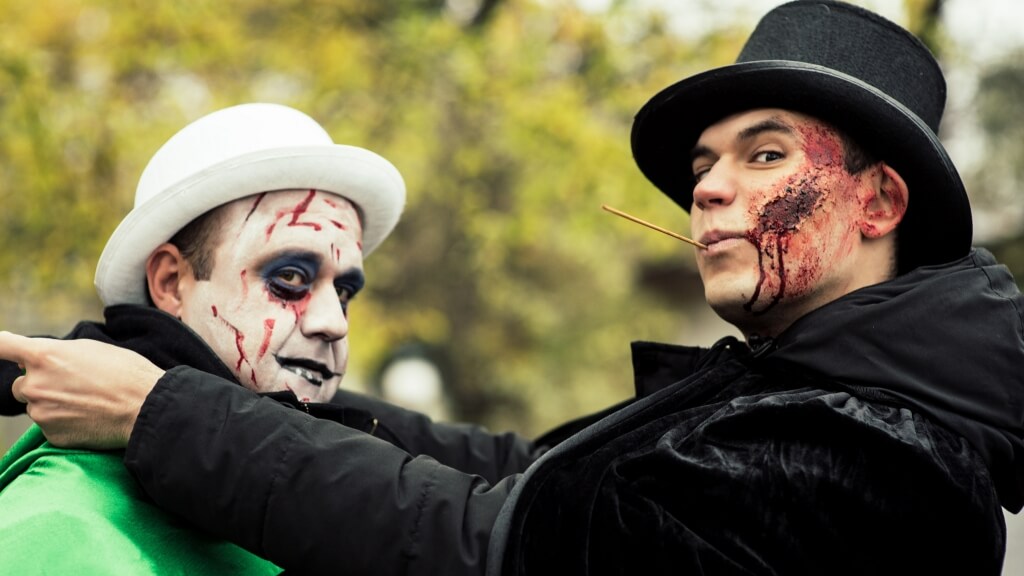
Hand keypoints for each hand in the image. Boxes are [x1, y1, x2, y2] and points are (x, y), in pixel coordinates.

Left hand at [0, 331, 164, 448]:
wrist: (146, 408)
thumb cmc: (125, 372)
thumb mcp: (92, 349)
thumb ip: (58, 352)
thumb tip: (36, 360)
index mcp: (44, 356)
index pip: (2, 345)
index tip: (2, 349)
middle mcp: (34, 384)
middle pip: (20, 384)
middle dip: (39, 384)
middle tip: (72, 386)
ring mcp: (40, 413)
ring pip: (36, 407)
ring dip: (52, 405)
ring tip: (87, 403)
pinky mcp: (51, 435)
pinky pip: (49, 426)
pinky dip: (64, 423)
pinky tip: (88, 418)